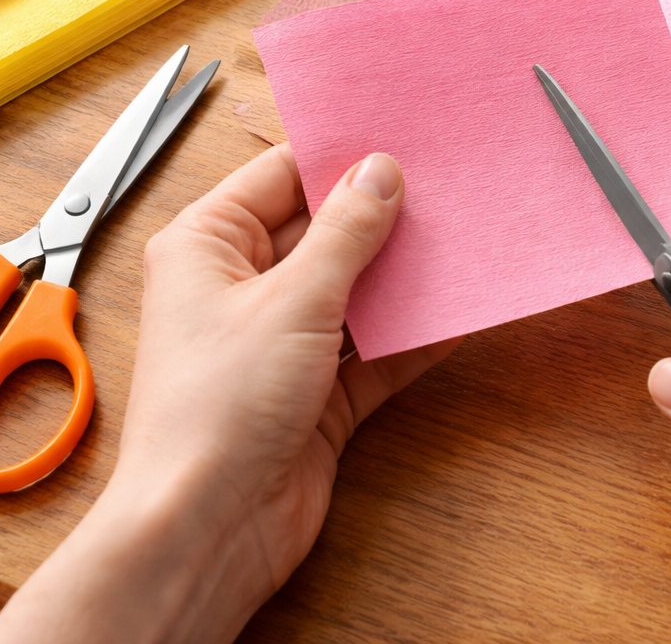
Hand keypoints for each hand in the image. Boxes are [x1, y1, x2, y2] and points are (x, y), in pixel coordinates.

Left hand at [0, 144, 459, 643]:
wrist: (209, 531)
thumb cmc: (219, 406)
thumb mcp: (292, 299)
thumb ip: (345, 233)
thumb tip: (381, 171)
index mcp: (210, 245)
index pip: (281, 176)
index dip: (339, 158)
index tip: (400, 139)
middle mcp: (243, 286)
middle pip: (324, 232)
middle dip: (383, 218)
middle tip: (446, 189)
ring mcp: (282, 339)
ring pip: (353, 290)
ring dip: (402, 276)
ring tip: (462, 240)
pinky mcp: (316, 389)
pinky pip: (371, 348)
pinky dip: (409, 335)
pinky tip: (456, 313)